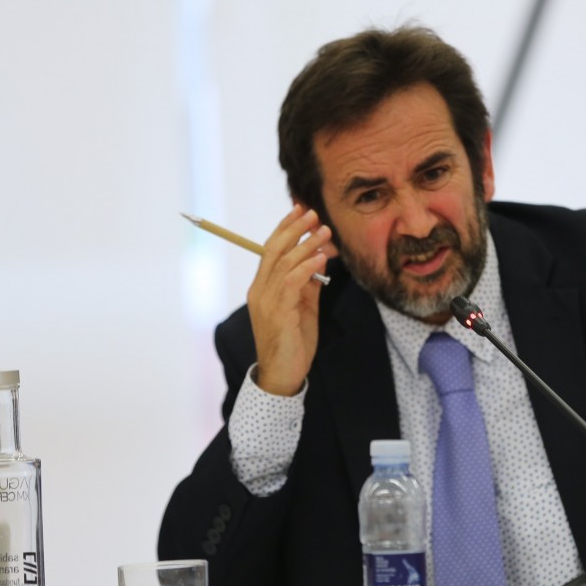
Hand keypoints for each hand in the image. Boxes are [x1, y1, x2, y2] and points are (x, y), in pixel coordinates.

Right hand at [246, 205, 332, 395]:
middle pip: (273, 250)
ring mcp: (267, 302)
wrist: (283, 375)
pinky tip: (321, 258)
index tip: (301, 210)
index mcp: (262, 287)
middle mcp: (260, 291)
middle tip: (314, 214)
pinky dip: (306, 268)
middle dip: (294, 229)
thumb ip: (309, 283)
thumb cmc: (293, 342)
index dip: (285, 228)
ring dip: (305, 245)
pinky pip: (291, 284)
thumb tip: (320, 258)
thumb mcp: (304, 307)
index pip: (270, 250)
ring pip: (283, 264)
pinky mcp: (278, 314)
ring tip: (324, 232)